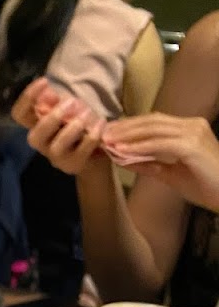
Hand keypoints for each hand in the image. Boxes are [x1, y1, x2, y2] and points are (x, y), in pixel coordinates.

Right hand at [11, 77, 105, 174]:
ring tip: (88, 113)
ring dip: (73, 127)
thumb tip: (48, 93)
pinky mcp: (74, 165)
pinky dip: (92, 135)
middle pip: (34, 137)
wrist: (96, 154)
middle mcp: (43, 144)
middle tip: (72, 102)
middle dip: (53, 117)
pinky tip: (100, 124)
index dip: (27, 99)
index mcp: (38, 126)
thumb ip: (56, 102)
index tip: (44, 81)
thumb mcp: (67, 110)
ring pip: (57, 147)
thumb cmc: (79, 127)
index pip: (19, 115)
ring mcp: (57, 158)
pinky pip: (81, 151)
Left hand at [102, 112, 218, 210]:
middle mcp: (192, 125)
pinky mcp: (192, 146)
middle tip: (102, 133)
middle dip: (125, 127)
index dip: (130, 126)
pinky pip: (161, 144)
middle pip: (152, 121)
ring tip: (108, 141)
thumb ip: (150, 164)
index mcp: (188, 129)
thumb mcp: (171, 174)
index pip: (155, 122)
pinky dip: (140, 147)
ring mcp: (193, 133)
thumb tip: (125, 159)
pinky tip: (123, 151)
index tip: (109, 133)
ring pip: (154, 129)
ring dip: (128, 135)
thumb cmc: (205, 186)